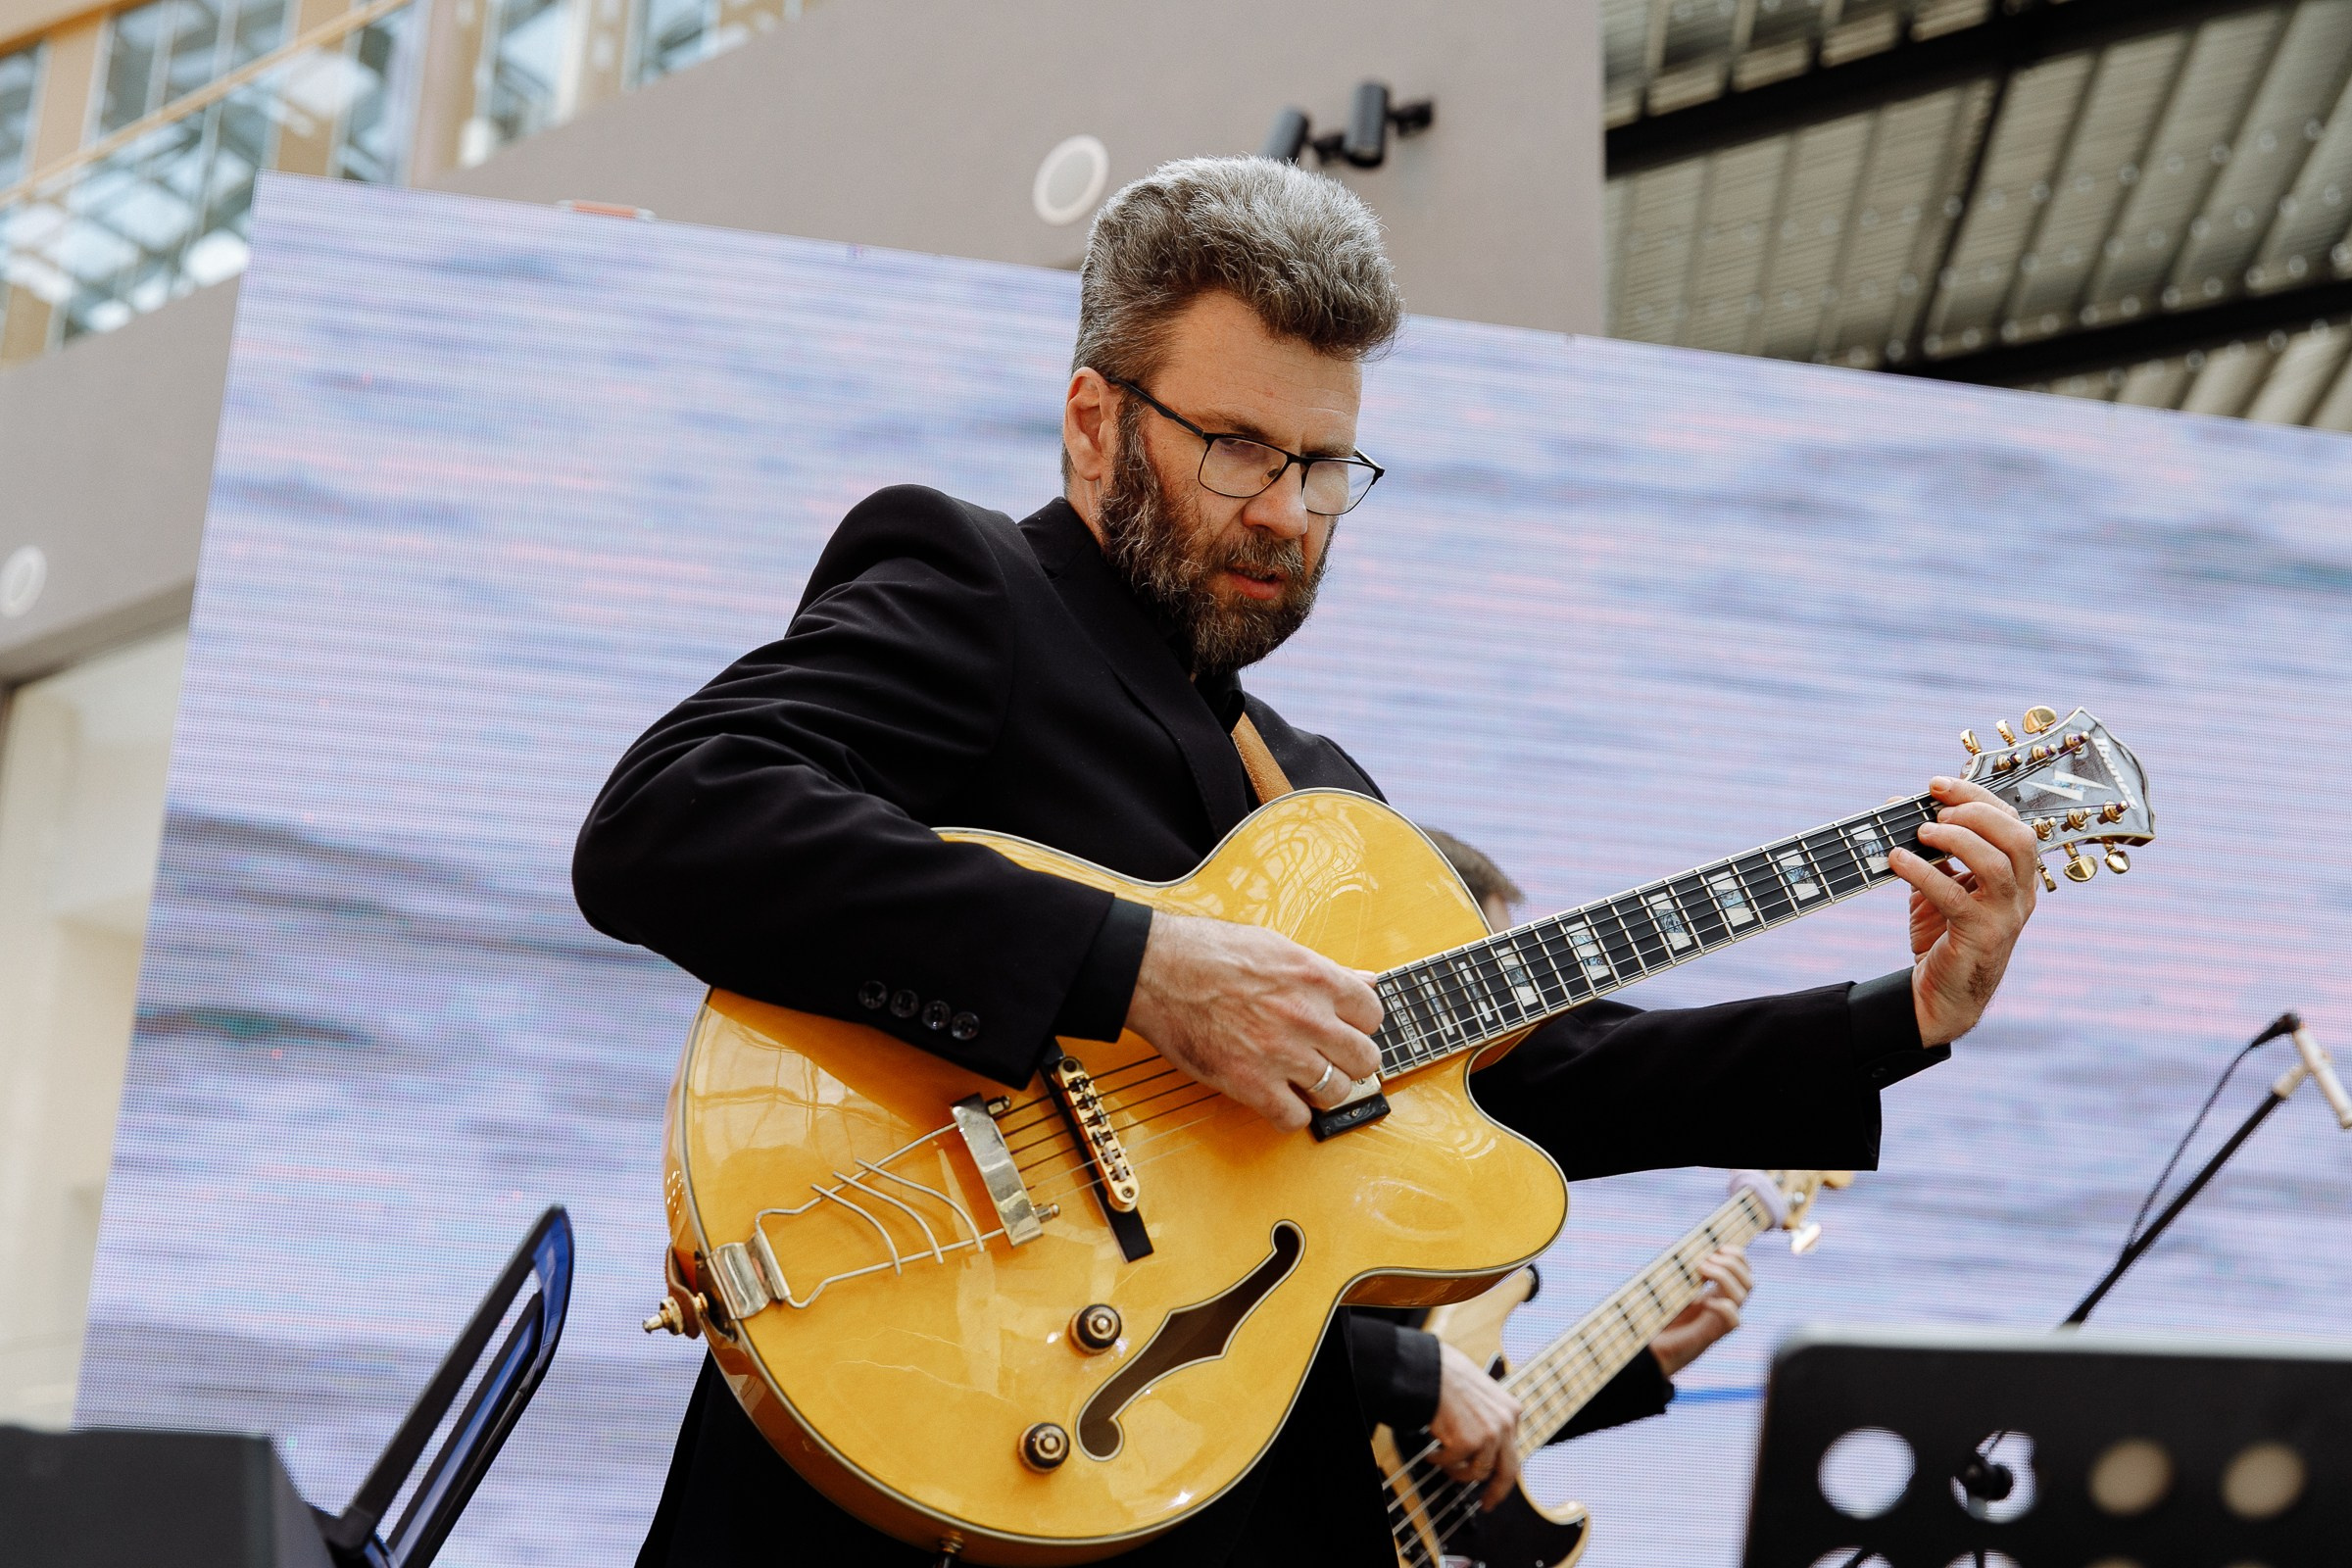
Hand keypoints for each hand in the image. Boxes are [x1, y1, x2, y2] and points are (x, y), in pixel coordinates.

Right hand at [1123, 912, 1382, 1130]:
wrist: (1157, 970)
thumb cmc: (1208, 952)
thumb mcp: (1278, 947)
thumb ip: (1326, 969)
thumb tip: (1366, 980)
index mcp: (1316, 978)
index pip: (1373, 1014)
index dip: (1359, 1024)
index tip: (1344, 1028)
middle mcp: (1307, 1017)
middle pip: (1365, 1058)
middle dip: (1350, 1060)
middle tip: (1329, 1057)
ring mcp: (1282, 1054)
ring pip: (1337, 1091)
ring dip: (1322, 1089)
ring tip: (1301, 1079)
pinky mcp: (1251, 1084)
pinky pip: (1295, 1118)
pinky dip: (1290, 1114)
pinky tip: (1277, 1098)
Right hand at [1429, 1340, 1521, 1509]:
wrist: (1430, 1368)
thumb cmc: (1449, 1376)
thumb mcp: (1483, 1395)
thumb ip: (1491, 1418)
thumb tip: (1487, 1448)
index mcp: (1512, 1412)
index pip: (1514, 1453)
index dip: (1504, 1473)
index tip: (1497, 1485)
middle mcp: (1506, 1424)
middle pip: (1508, 1472)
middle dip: (1497, 1492)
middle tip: (1487, 1503)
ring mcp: (1489, 1434)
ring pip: (1477, 1473)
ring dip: (1458, 1472)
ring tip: (1443, 1462)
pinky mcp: (1468, 1442)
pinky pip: (1453, 1464)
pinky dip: (1439, 1461)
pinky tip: (1432, 1452)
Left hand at [1647, 1248, 1751, 1376]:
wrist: (1653, 1347)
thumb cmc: (1661, 1316)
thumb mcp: (1672, 1287)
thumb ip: (1684, 1270)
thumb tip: (1687, 1247)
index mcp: (1718, 1291)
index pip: (1743, 1269)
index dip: (1737, 1255)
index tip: (1717, 1246)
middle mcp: (1724, 1304)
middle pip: (1749, 1281)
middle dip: (1732, 1263)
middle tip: (1705, 1260)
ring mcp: (1720, 1319)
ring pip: (1743, 1295)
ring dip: (1724, 1276)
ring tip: (1701, 1269)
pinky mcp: (1712, 1334)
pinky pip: (1733, 1320)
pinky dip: (1722, 1306)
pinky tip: (1703, 1301)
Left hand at [1889, 775, 2039, 1047]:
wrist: (1941, 993)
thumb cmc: (1943, 933)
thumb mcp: (1938, 883)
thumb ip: (1927, 848)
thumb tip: (1896, 804)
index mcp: (2018, 874)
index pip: (2012, 821)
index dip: (1976, 796)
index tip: (1936, 784)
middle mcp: (2022, 892)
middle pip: (2018, 836)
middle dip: (1976, 813)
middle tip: (1936, 814)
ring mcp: (2007, 916)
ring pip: (1997, 863)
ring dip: (1957, 839)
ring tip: (1921, 834)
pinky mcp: (1982, 936)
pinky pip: (1956, 897)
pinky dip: (1923, 873)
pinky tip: (1896, 861)